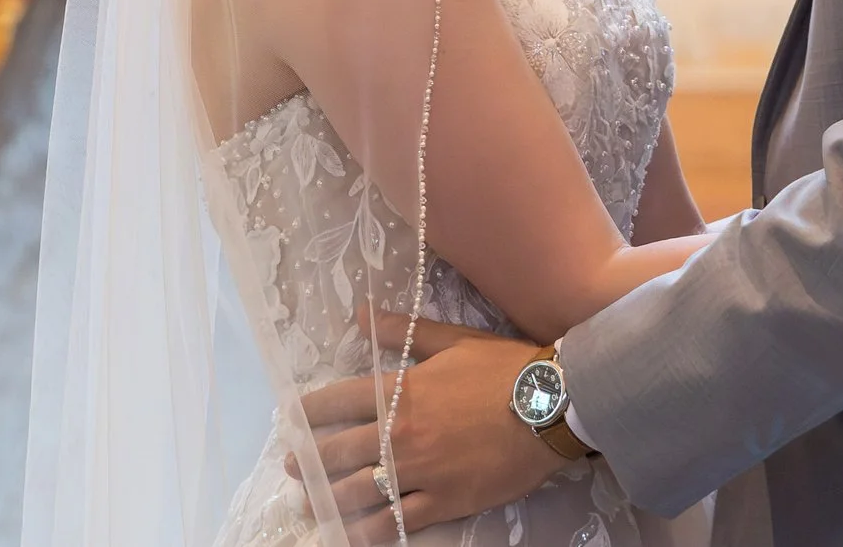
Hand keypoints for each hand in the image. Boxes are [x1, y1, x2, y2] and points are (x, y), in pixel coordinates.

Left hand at [295, 314, 567, 542]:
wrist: (552, 405)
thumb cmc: (503, 368)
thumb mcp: (451, 341)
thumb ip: (401, 331)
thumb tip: (358, 317)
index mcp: (402, 391)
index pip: (337, 401)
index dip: (308, 412)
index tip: (291, 420)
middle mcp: (402, 434)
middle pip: (339, 451)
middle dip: (309, 460)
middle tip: (293, 466)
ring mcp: (422, 471)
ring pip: (360, 491)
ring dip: (329, 498)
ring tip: (313, 502)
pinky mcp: (444, 502)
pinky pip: (395, 523)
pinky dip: (368, 532)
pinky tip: (350, 534)